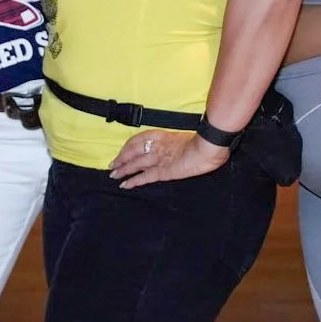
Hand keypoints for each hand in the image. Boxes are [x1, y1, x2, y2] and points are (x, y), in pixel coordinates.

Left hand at [109, 131, 227, 188]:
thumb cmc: (204, 142)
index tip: (123, 151)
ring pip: (135, 164)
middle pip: (133, 151)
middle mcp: (156, 146)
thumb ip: (178, 143)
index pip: (139, 139)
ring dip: (123, 169)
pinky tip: (124, 185)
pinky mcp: (162, 172)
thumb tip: (179, 148)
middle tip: (113, 164)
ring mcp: (158, 159)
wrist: (207, 147)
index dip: (128, 146)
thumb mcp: (187, 139)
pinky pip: (144, 176)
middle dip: (122, 158)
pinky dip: (133, 181)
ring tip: (113, 175)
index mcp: (163, 136)